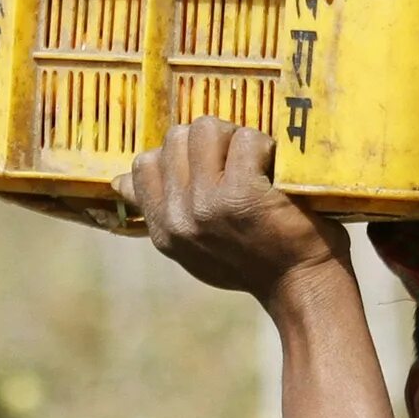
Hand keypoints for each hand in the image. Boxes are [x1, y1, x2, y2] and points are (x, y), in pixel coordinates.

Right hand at [116, 116, 352, 309]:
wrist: (302, 288)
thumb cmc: (258, 261)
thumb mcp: (196, 246)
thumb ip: (159, 211)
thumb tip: (116, 181)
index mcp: (164, 229)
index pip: (145, 164)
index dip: (183, 156)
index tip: (214, 172)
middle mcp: (179, 218)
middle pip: (178, 137)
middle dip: (213, 141)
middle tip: (243, 166)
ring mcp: (207, 205)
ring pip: (207, 129)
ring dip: (238, 139)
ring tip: (259, 167)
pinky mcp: (241, 195)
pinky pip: (247, 139)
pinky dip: (268, 148)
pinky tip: (278, 175)